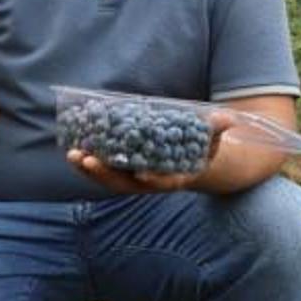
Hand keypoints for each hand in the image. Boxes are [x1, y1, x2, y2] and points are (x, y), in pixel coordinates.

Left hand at [68, 110, 232, 193]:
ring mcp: (134, 178)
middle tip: (87, 160)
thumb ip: (216, 129)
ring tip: (72, 155)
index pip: (163, 182)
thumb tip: (228, 117)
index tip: (140, 174)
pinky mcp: (121, 170)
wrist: (191, 159)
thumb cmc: (201, 146)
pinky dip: (87, 162)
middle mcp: (151, 181)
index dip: (152, 179)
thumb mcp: (211, 137)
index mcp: (175, 176)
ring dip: (90, 169)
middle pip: (126, 184)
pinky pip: (102, 169)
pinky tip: (72, 150)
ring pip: (109, 179)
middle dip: (106, 174)